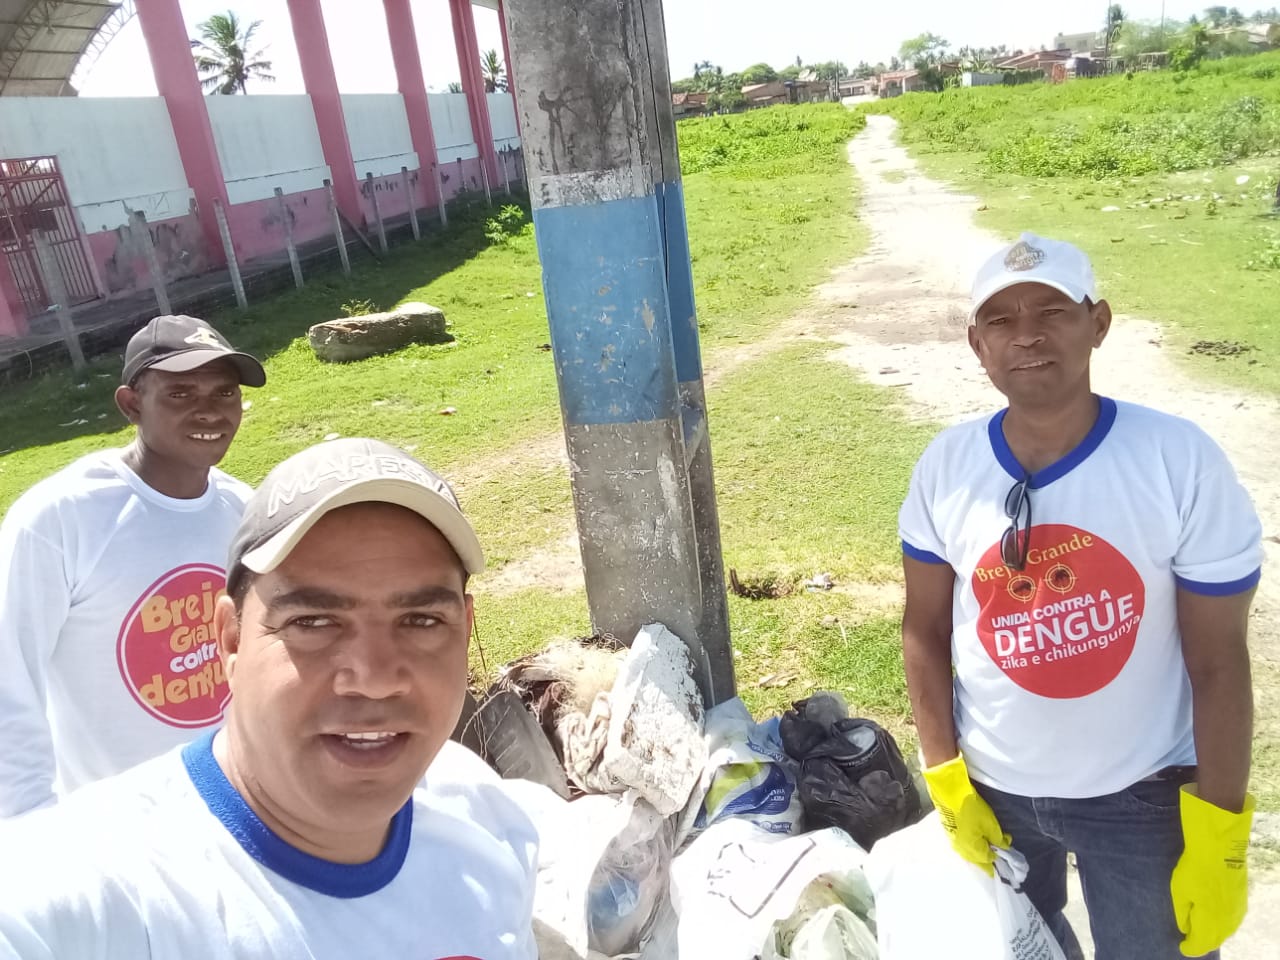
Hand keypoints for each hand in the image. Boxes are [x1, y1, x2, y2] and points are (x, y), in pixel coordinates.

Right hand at [922, 754, 1010, 875]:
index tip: (1006, 849)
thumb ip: (999, 839)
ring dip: (979, 851)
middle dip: (989, 857)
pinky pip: (963, 845)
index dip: (999, 856)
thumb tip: (1004, 847)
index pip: (989, 861)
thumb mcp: (991, 824)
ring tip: (988, 842)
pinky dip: (972, 844)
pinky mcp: (949, 833)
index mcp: (973, 851)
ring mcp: (953, 842)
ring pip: (970, 853)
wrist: (949, 793)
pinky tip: (976, 837)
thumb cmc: (972, 809)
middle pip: (978, 860)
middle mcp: (961, 851)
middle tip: (999, 849)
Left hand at [1171, 785, 1253, 956]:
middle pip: (1215, 940)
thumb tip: (1185, 928)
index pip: (1201, 944)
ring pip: (1225, 932)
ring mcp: (1238, 911)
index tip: (1182, 947)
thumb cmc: (1194, 869)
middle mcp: (1228, 922)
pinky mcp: (1243, 900)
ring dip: (1213, 935)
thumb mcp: (1179, 892)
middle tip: (1191, 942)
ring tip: (1201, 932)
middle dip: (1202, 943)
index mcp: (1210, 922)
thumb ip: (1182, 914)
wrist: (1219, 848)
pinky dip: (1222, 925)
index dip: (1190, 948)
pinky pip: (1232, 921)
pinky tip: (1215, 920)